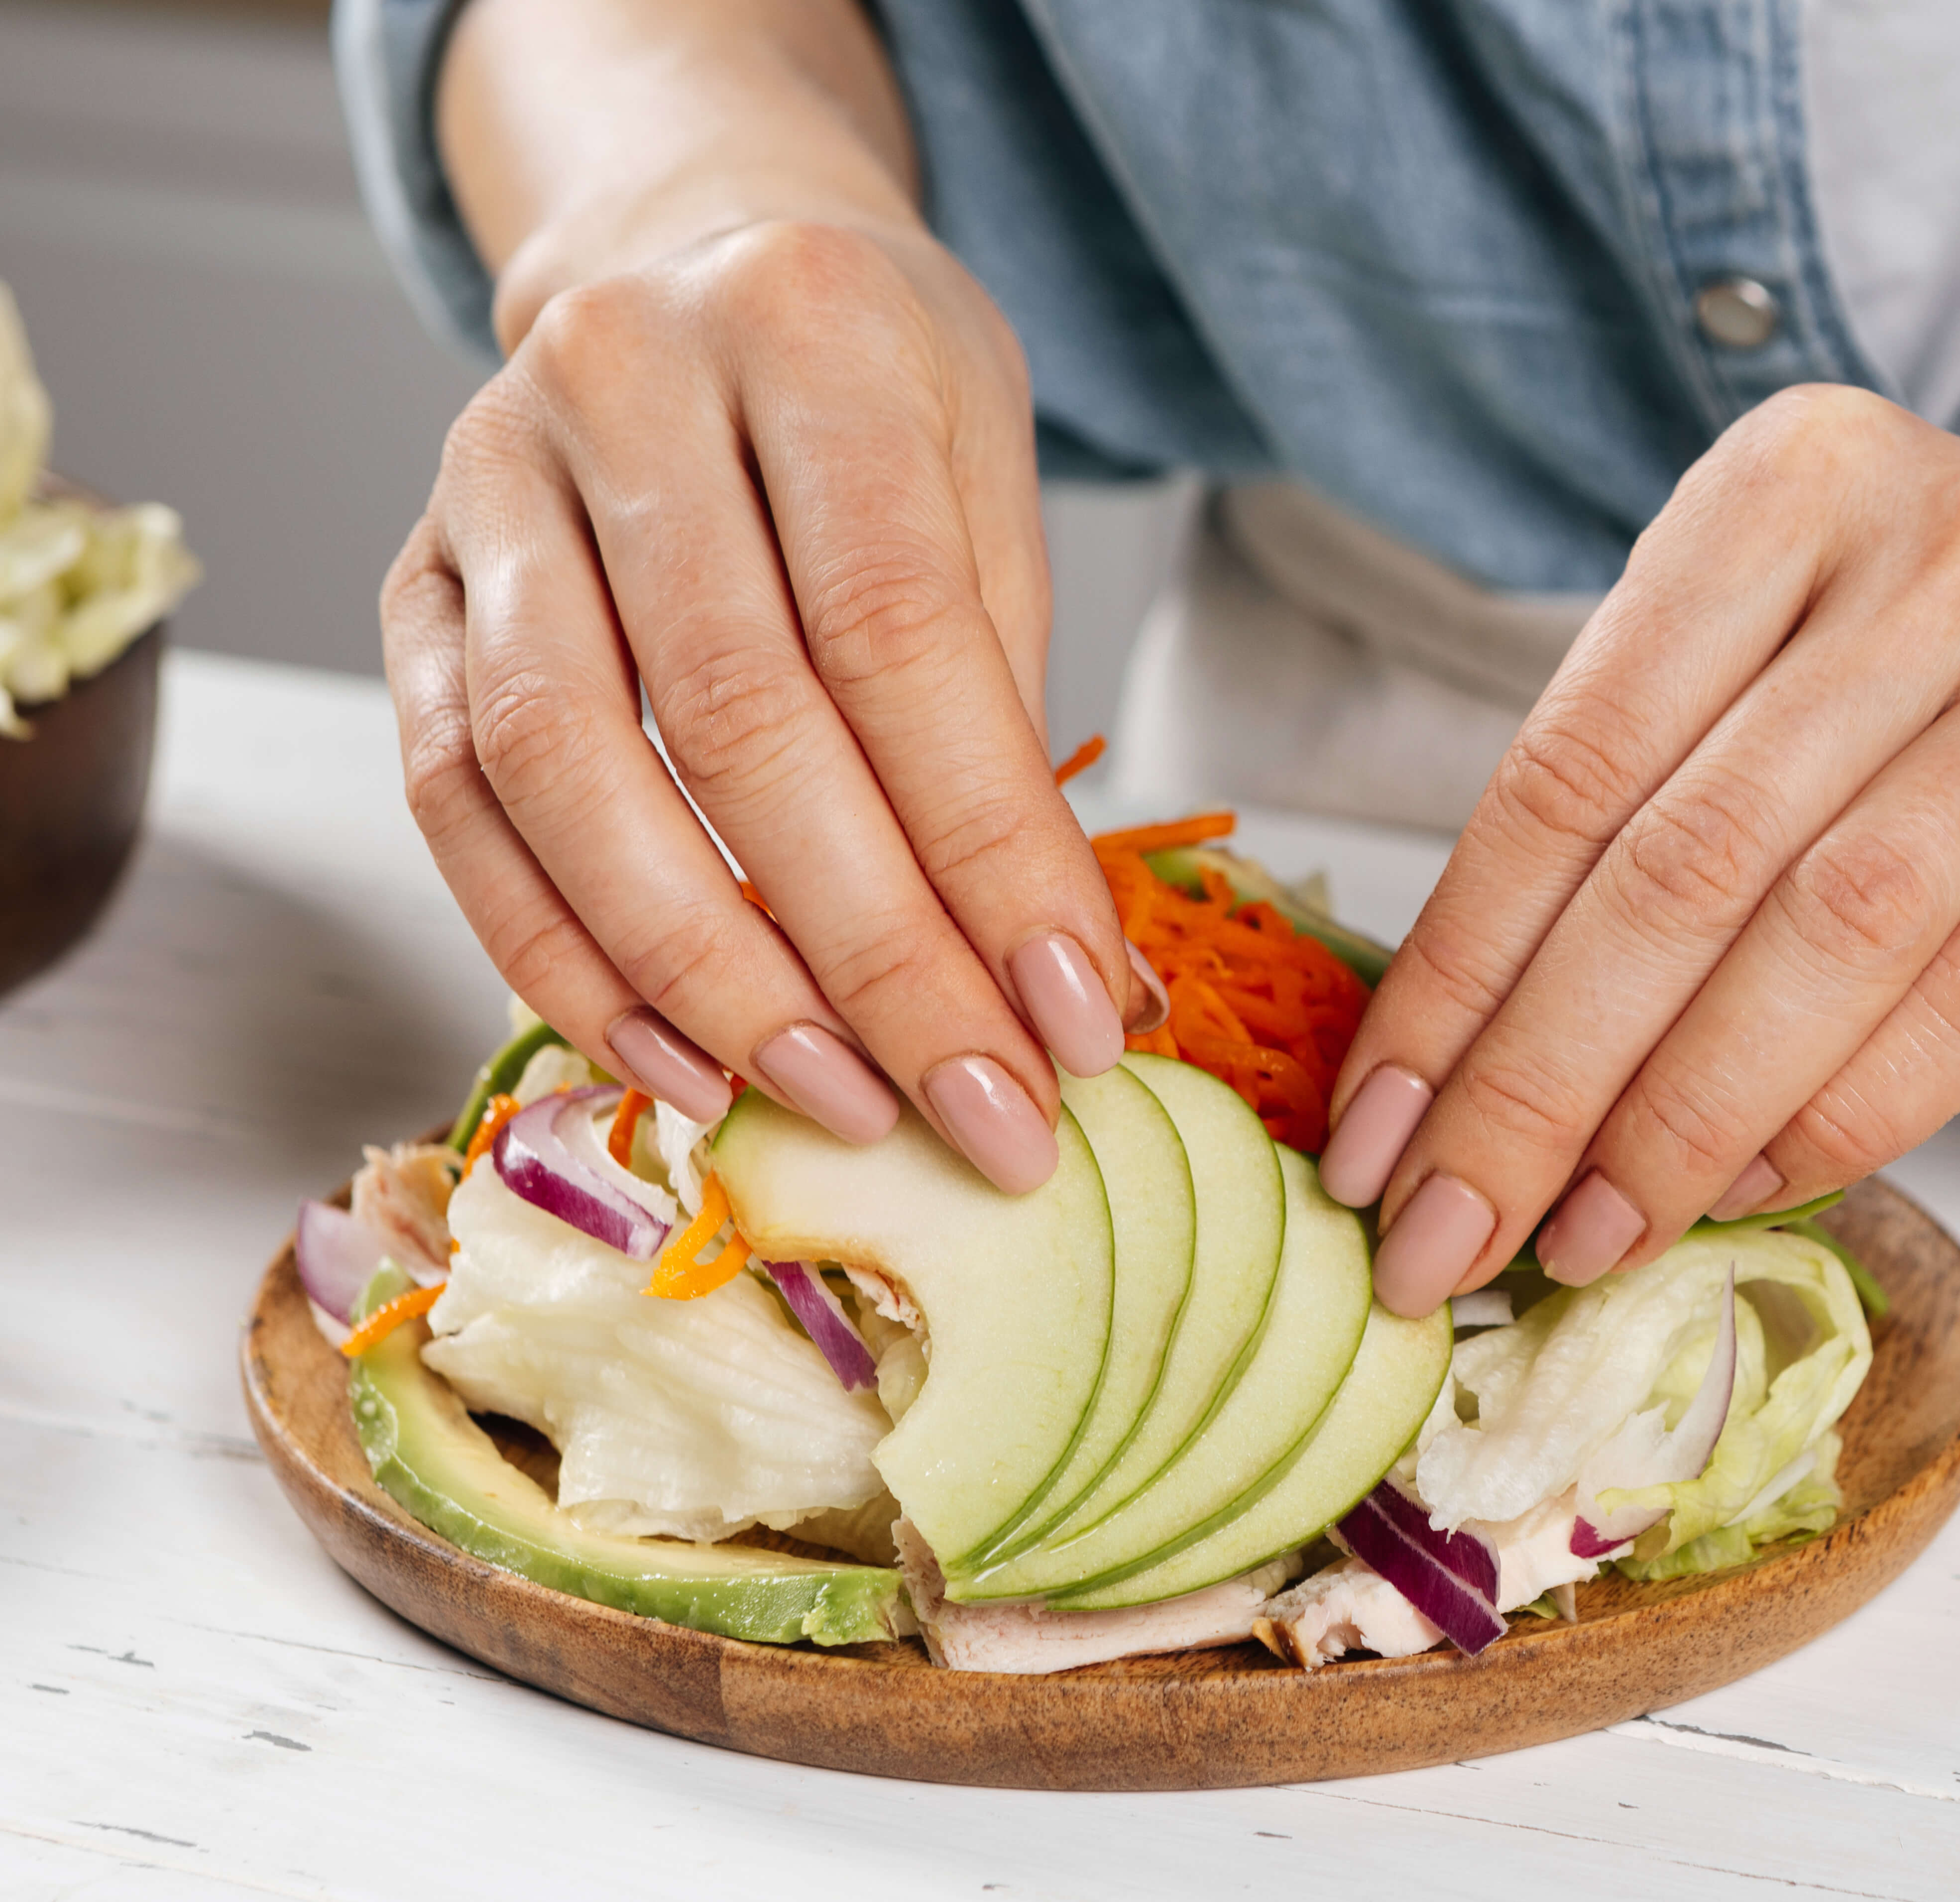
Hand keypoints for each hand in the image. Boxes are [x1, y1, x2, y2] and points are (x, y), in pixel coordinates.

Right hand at [382, 215, 1149, 1191]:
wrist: (700, 260)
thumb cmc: (879, 406)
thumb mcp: (988, 495)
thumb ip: (1008, 725)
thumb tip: (1077, 990)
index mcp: (809, 328)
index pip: (902, 638)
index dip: (992, 855)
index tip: (1075, 1023)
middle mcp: (625, 381)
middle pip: (742, 720)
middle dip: (875, 955)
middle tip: (979, 1110)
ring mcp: (490, 477)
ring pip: (568, 770)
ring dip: (707, 973)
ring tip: (835, 1102)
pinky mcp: (409, 578)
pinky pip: (454, 794)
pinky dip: (559, 948)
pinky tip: (674, 1056)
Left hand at [1317, 385, 1959, 1311]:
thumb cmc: (1926, 678)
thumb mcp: (1765, 657)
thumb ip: (1624, 804)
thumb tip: (1444, 1071)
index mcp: (1789, 482)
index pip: (1572, 765)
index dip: (1455, 970)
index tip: (1370, 1131)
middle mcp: (1939, 554)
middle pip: (1682, 865)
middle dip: (1537, 1081)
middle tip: (1443, 1230)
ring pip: (1823, 939)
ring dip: (1677, 1121)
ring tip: (1579, 1236)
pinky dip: (1838, 1119)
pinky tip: (1739, 1189)